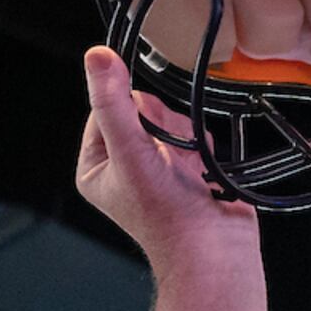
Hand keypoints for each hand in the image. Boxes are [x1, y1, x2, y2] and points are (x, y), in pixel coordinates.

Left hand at [73, 46, 266, 310]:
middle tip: (166, 157)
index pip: (104, 107)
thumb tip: (97, 57)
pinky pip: (192, 133)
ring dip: (183, 136)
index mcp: (95, 167)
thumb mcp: (131, 151)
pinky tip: (201, 170)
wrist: (214, 252)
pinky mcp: (185, 169)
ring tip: (185, 169)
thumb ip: (113, 103)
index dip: (127, 109)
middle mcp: (122, 167)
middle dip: (161, 125)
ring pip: (169, 119)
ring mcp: (155, 168)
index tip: (143, 131)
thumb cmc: (168, 217)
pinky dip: (201, 146)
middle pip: (140, 110)